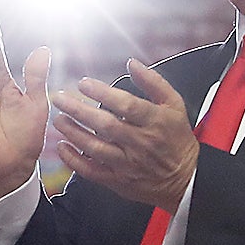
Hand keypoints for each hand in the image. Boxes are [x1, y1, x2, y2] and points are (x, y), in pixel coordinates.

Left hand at [51, 60, 197, 211]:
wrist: (186, 179)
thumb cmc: (177, 140)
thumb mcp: (175, 106)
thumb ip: (154, 83)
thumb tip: (133, 64)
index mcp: (156, 122)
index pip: (127, 105)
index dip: (103, 93)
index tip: (84, 84)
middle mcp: (141, 143)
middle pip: (106, 125)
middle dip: (79, 110)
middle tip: (60, 99)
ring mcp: (129, 163)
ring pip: (95, 147)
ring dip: (73, 132)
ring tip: (58, 120)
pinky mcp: (119, 180)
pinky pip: (92, 171)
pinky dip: (74, 160)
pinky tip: (63, 148)